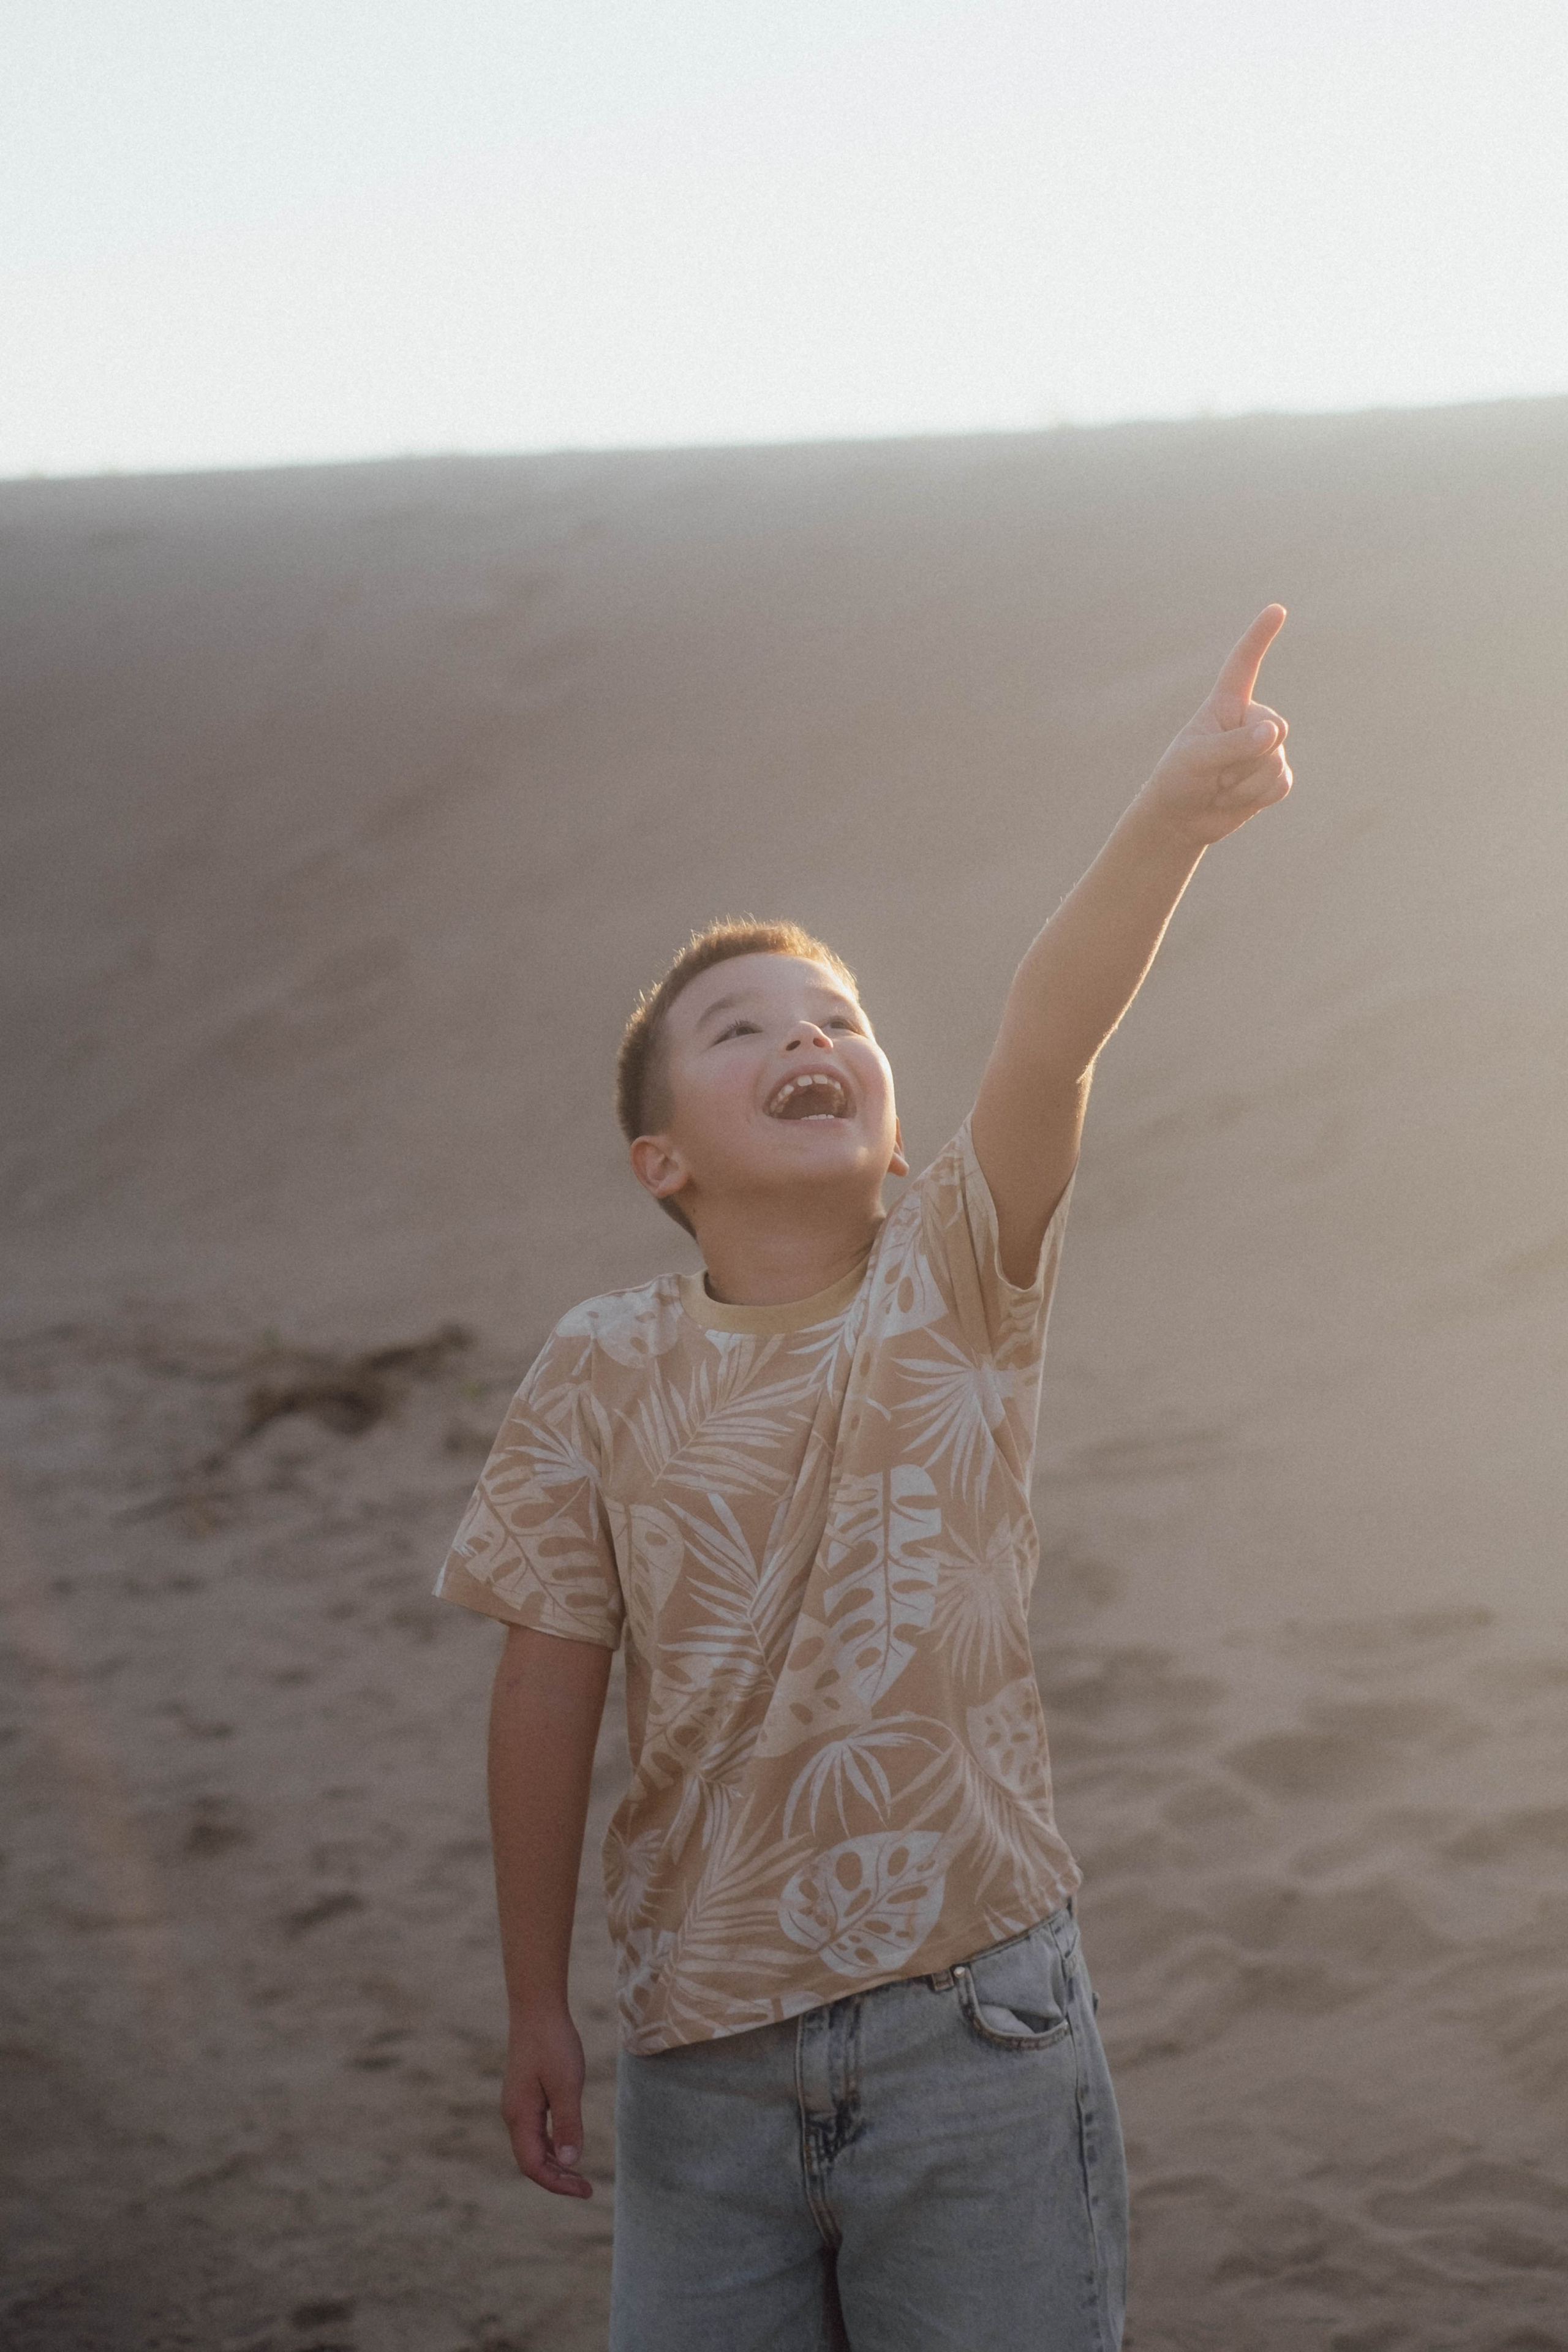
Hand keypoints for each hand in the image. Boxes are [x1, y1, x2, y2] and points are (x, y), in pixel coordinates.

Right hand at [500, 2007, 592, 2197]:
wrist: (537, 2009)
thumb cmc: (553, 2044)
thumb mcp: (567, 2084)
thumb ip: (567, 2124)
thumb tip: (570, 2161)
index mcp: (519, 2116)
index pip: (533, 2165)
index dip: (557, 2183)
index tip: (585, 2190)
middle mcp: (513, 2114)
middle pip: (531, 2160)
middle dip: (557, 2178)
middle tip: (586, 2187)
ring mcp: (517, 2105)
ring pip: (532, 2147)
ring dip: (554, 2164)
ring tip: (579, 2174)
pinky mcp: (524, 2095)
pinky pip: (535, 2131)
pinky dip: (551, 2146)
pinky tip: (567, 2145)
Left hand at [1141, 605, 1291, 848]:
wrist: (1181, 819)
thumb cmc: (1179, 780)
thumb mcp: (1197, 759)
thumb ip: (1234, 744)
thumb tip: (1275, 733)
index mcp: (1225, 704)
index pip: (1244, 664)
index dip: (1259, 637)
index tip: (1276, 609)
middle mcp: (1249, 720)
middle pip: (1273, 728)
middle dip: (1245, 757)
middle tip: (1215, 774)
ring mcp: (1265, 748)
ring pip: (1276, 760)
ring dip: (1245, 784)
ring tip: (1220, 787)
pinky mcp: (1274, 776)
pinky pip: (1281, 783)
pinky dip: (1257, 797)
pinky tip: (1235, 799)